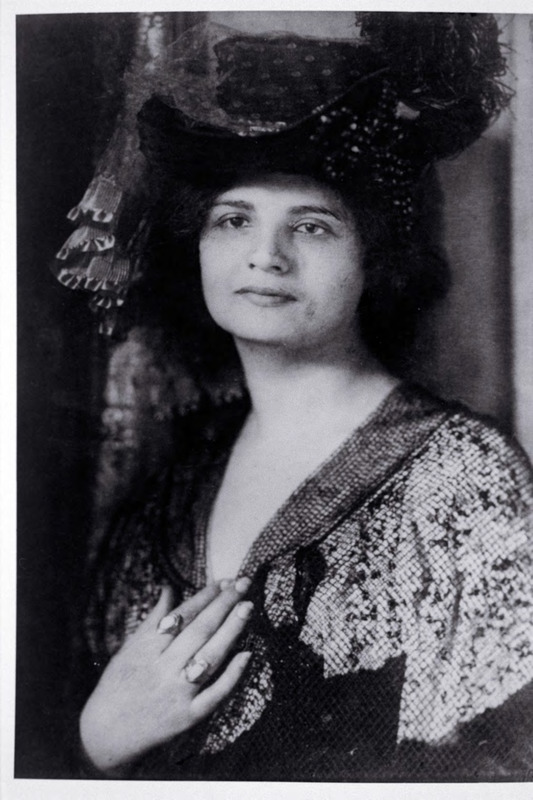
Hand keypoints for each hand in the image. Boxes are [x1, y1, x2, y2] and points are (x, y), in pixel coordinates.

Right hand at [79, 579, 252, 773]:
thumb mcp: (129, 648)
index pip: (182, 616)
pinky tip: (247, 655)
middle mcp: (162, 668)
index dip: (204, 597)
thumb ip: (153, 618)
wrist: (105, 736)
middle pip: (198, 631)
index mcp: (147, 648)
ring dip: (231, 631)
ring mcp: (176, 693)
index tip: (223, 581)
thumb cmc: (116, 686)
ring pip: (209, 657)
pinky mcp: (187, 717)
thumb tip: (169, 588)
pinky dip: (231, 675)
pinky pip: (214, 695)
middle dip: (223, 605)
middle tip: (243, 584)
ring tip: (247, 607)